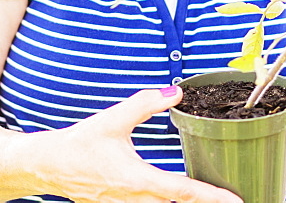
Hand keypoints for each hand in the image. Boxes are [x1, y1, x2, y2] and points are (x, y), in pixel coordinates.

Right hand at [28, 87, 242, 202]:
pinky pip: (148, 202)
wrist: (49, 165)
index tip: (236, 200)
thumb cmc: (79, 144)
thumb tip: (174, 92)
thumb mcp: (112, 119)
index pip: (184, 191)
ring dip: (184, 197)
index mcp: (139, 179)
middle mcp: (136, 198)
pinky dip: (164, 196)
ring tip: (207, 192)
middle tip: (229, 195)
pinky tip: (171, 188)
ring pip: (162, 202)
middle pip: (177, 201)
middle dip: (204, 199)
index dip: (212, 196)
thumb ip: (144, 104)